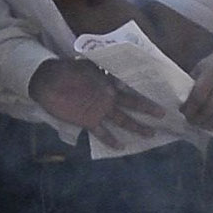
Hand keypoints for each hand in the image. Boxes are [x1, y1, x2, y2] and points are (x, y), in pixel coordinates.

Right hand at [27, 54, 160, 145]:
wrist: (48, 81)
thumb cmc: (66, 69)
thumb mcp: (88, 65)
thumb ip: (102, 69)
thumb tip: (113, 71)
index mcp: (109, 81)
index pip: (130, 87)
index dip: (143, 90)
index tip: (157, 93)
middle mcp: (109, 96)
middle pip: (133, 104)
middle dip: (149, 109)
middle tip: (164, 114)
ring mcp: (101, 110)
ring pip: (124, 121)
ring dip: (138, 128)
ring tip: (151, 134)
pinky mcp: (90, 121)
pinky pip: (103, 133)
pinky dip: (111, 141)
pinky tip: (121, 147)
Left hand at [182, 45, 212, 132]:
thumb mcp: (201, 69)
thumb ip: (194, 86)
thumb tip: (184, 108)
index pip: (199, 96)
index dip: (190, 108)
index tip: (184, 112)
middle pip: (211, 108)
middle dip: (198, 118)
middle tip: (191, 121)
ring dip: (210, 125)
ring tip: (202, 125)